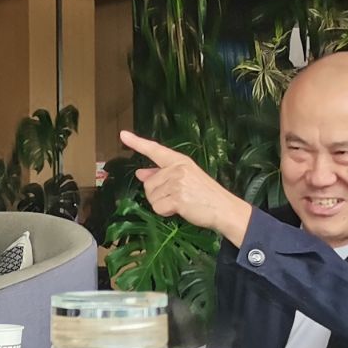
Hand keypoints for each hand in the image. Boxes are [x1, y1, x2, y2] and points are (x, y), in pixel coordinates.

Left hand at [120, 130, 253, 244]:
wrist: (224, 208)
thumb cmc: (205, 194)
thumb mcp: (185, 178)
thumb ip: (161, 174)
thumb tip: (141, 173)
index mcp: (179, 160)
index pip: (155, 149)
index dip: (137, 143)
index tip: (123, 135)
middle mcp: (177, 168)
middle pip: (148, 184)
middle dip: (157, 194)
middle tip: (177, 197)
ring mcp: (177, 183)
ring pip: (151, 197)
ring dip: (162, 204)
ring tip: (180, 203)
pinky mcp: (177, 198)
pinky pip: (158, 208)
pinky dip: (165, 213)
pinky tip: (179, 210)